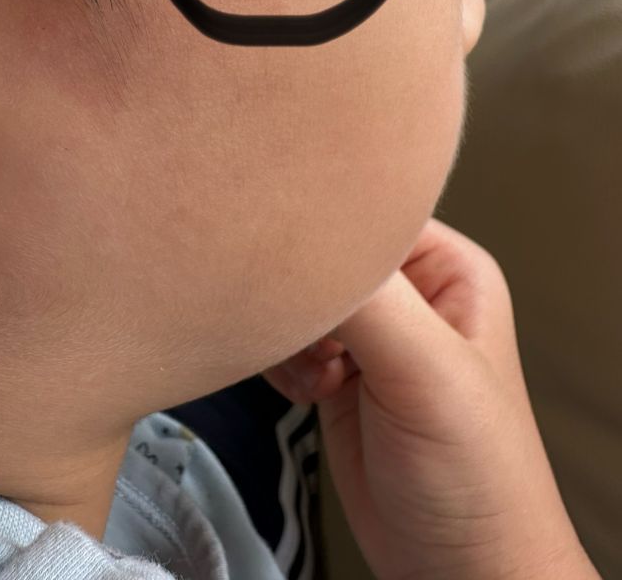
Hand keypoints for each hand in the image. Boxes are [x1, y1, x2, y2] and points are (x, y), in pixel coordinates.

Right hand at [262, 217, 595, 579]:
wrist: (456, 570)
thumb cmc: (477, 476)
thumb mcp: (426, 372)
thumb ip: (367, 298)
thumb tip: (303, 234)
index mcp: (445, 268)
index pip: (367, 213)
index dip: (323, 227)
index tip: (284, 248)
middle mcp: (406, 294)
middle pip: (321, 256)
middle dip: (300, 292)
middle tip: (312, 331)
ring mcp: (367, 336)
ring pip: (292, 298)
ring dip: (287, 335)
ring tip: (322, 374)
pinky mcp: (333, 373)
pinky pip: (280, 340)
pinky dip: (279, 365)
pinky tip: (310, 394)